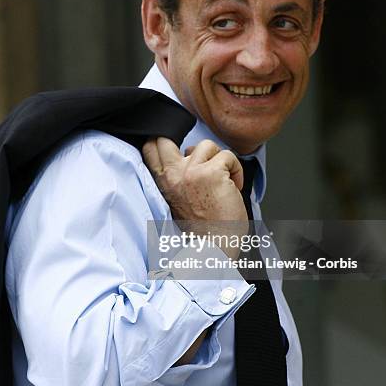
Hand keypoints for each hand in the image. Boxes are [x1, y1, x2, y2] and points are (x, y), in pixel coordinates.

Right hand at [142, 138, 247, 257]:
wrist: (215, 248)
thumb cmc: (202, 230)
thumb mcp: (177, 200)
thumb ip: (177, 178)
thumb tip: (189, 155)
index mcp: (163, 183)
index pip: (149, 148)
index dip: (163, 142)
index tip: (182, 153)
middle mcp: (173, 175)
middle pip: (165, 137)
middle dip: (186, 144)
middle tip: (205, 162)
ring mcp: (191, 172)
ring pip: (206, 145)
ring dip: (219, 160)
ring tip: (224, 180)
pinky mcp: (212, 173)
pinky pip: (228, 156)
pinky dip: (236, 169)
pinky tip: (234, 187)